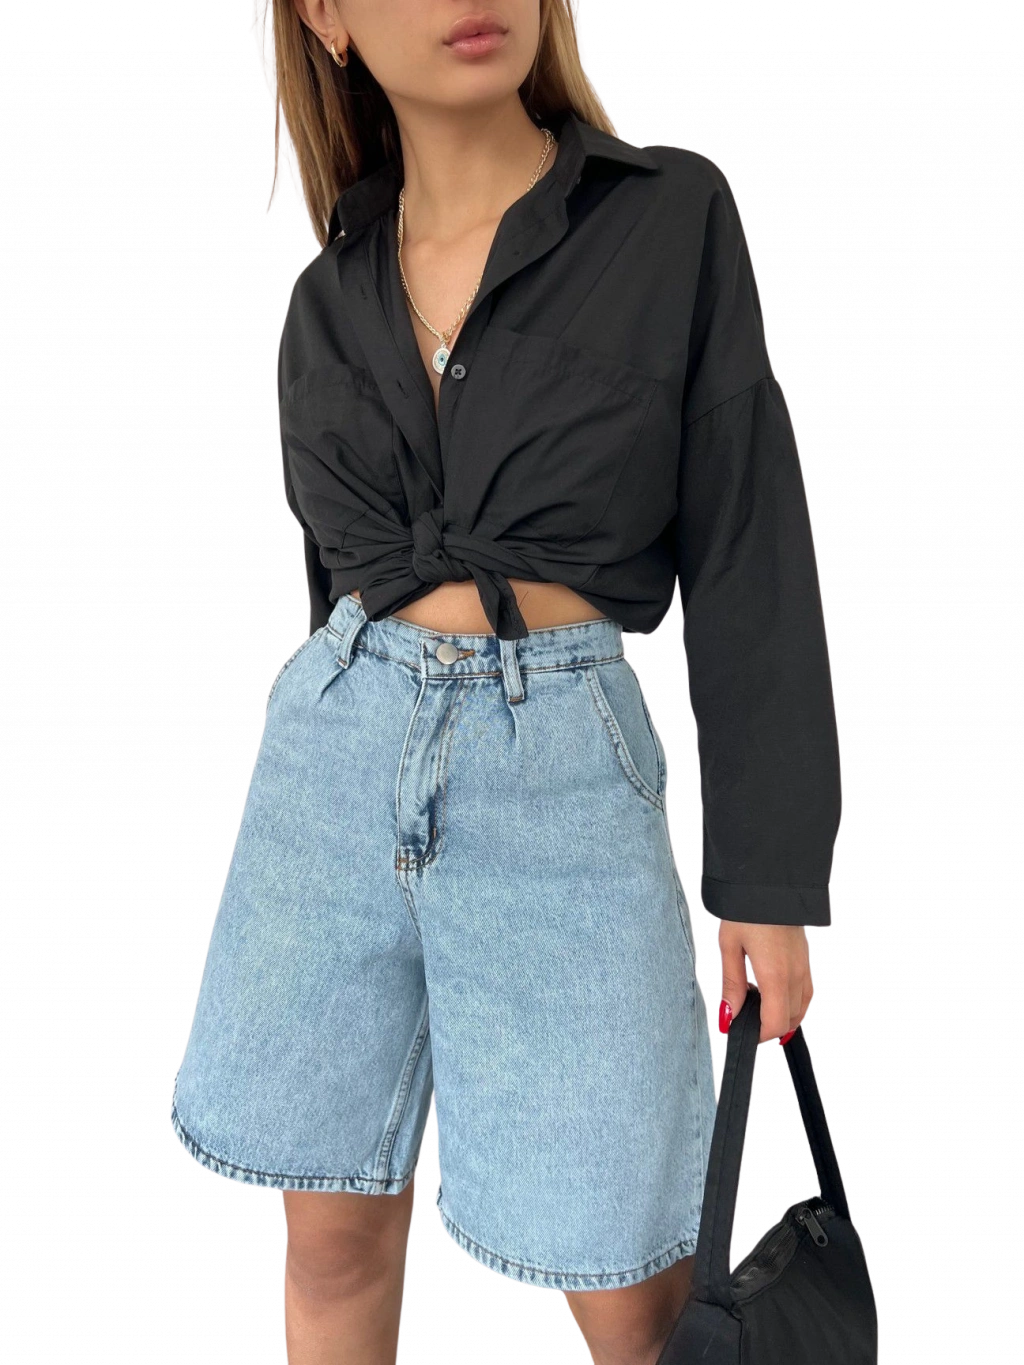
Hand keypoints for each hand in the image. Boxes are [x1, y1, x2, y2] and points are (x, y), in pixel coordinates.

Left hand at [715, 921, 813, 1044]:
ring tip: (761, 1012)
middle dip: (771, 1027)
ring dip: (785, 1016)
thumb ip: (731, 984)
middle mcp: (795, 973)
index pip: (776, 1022)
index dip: (760, 1035)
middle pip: (791, 1018)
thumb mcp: (729, 945)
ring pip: (803, 1005)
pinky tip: (778, 996)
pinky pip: (807, 989)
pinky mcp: (805, 955)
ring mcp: (804, 964)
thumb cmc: (746, 909)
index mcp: (774, 974)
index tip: (742, 1032)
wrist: (768, 880)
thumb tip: (729, 1015)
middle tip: (747, 1023)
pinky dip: (796, 1000)